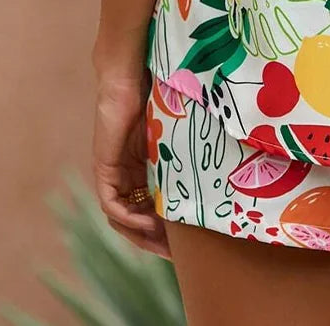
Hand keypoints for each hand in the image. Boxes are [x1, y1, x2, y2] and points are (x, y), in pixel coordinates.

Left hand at [93, 70, 170, 257]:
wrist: (131, 75)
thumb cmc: (159, 93)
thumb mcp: (177, 131)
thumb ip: (187, 148)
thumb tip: (224, 157)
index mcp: (143, 166)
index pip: (151, 206)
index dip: (165, 227)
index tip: (185, 243)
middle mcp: (127, 173)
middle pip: (136, 219)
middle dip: (154, 239)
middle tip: (176, 255)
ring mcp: (114, 171)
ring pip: (122, 217)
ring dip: (141, 234)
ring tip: (163, 244)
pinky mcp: (105, 167)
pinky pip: (112, 204)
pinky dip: (127, 217)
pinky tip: (146, 221)